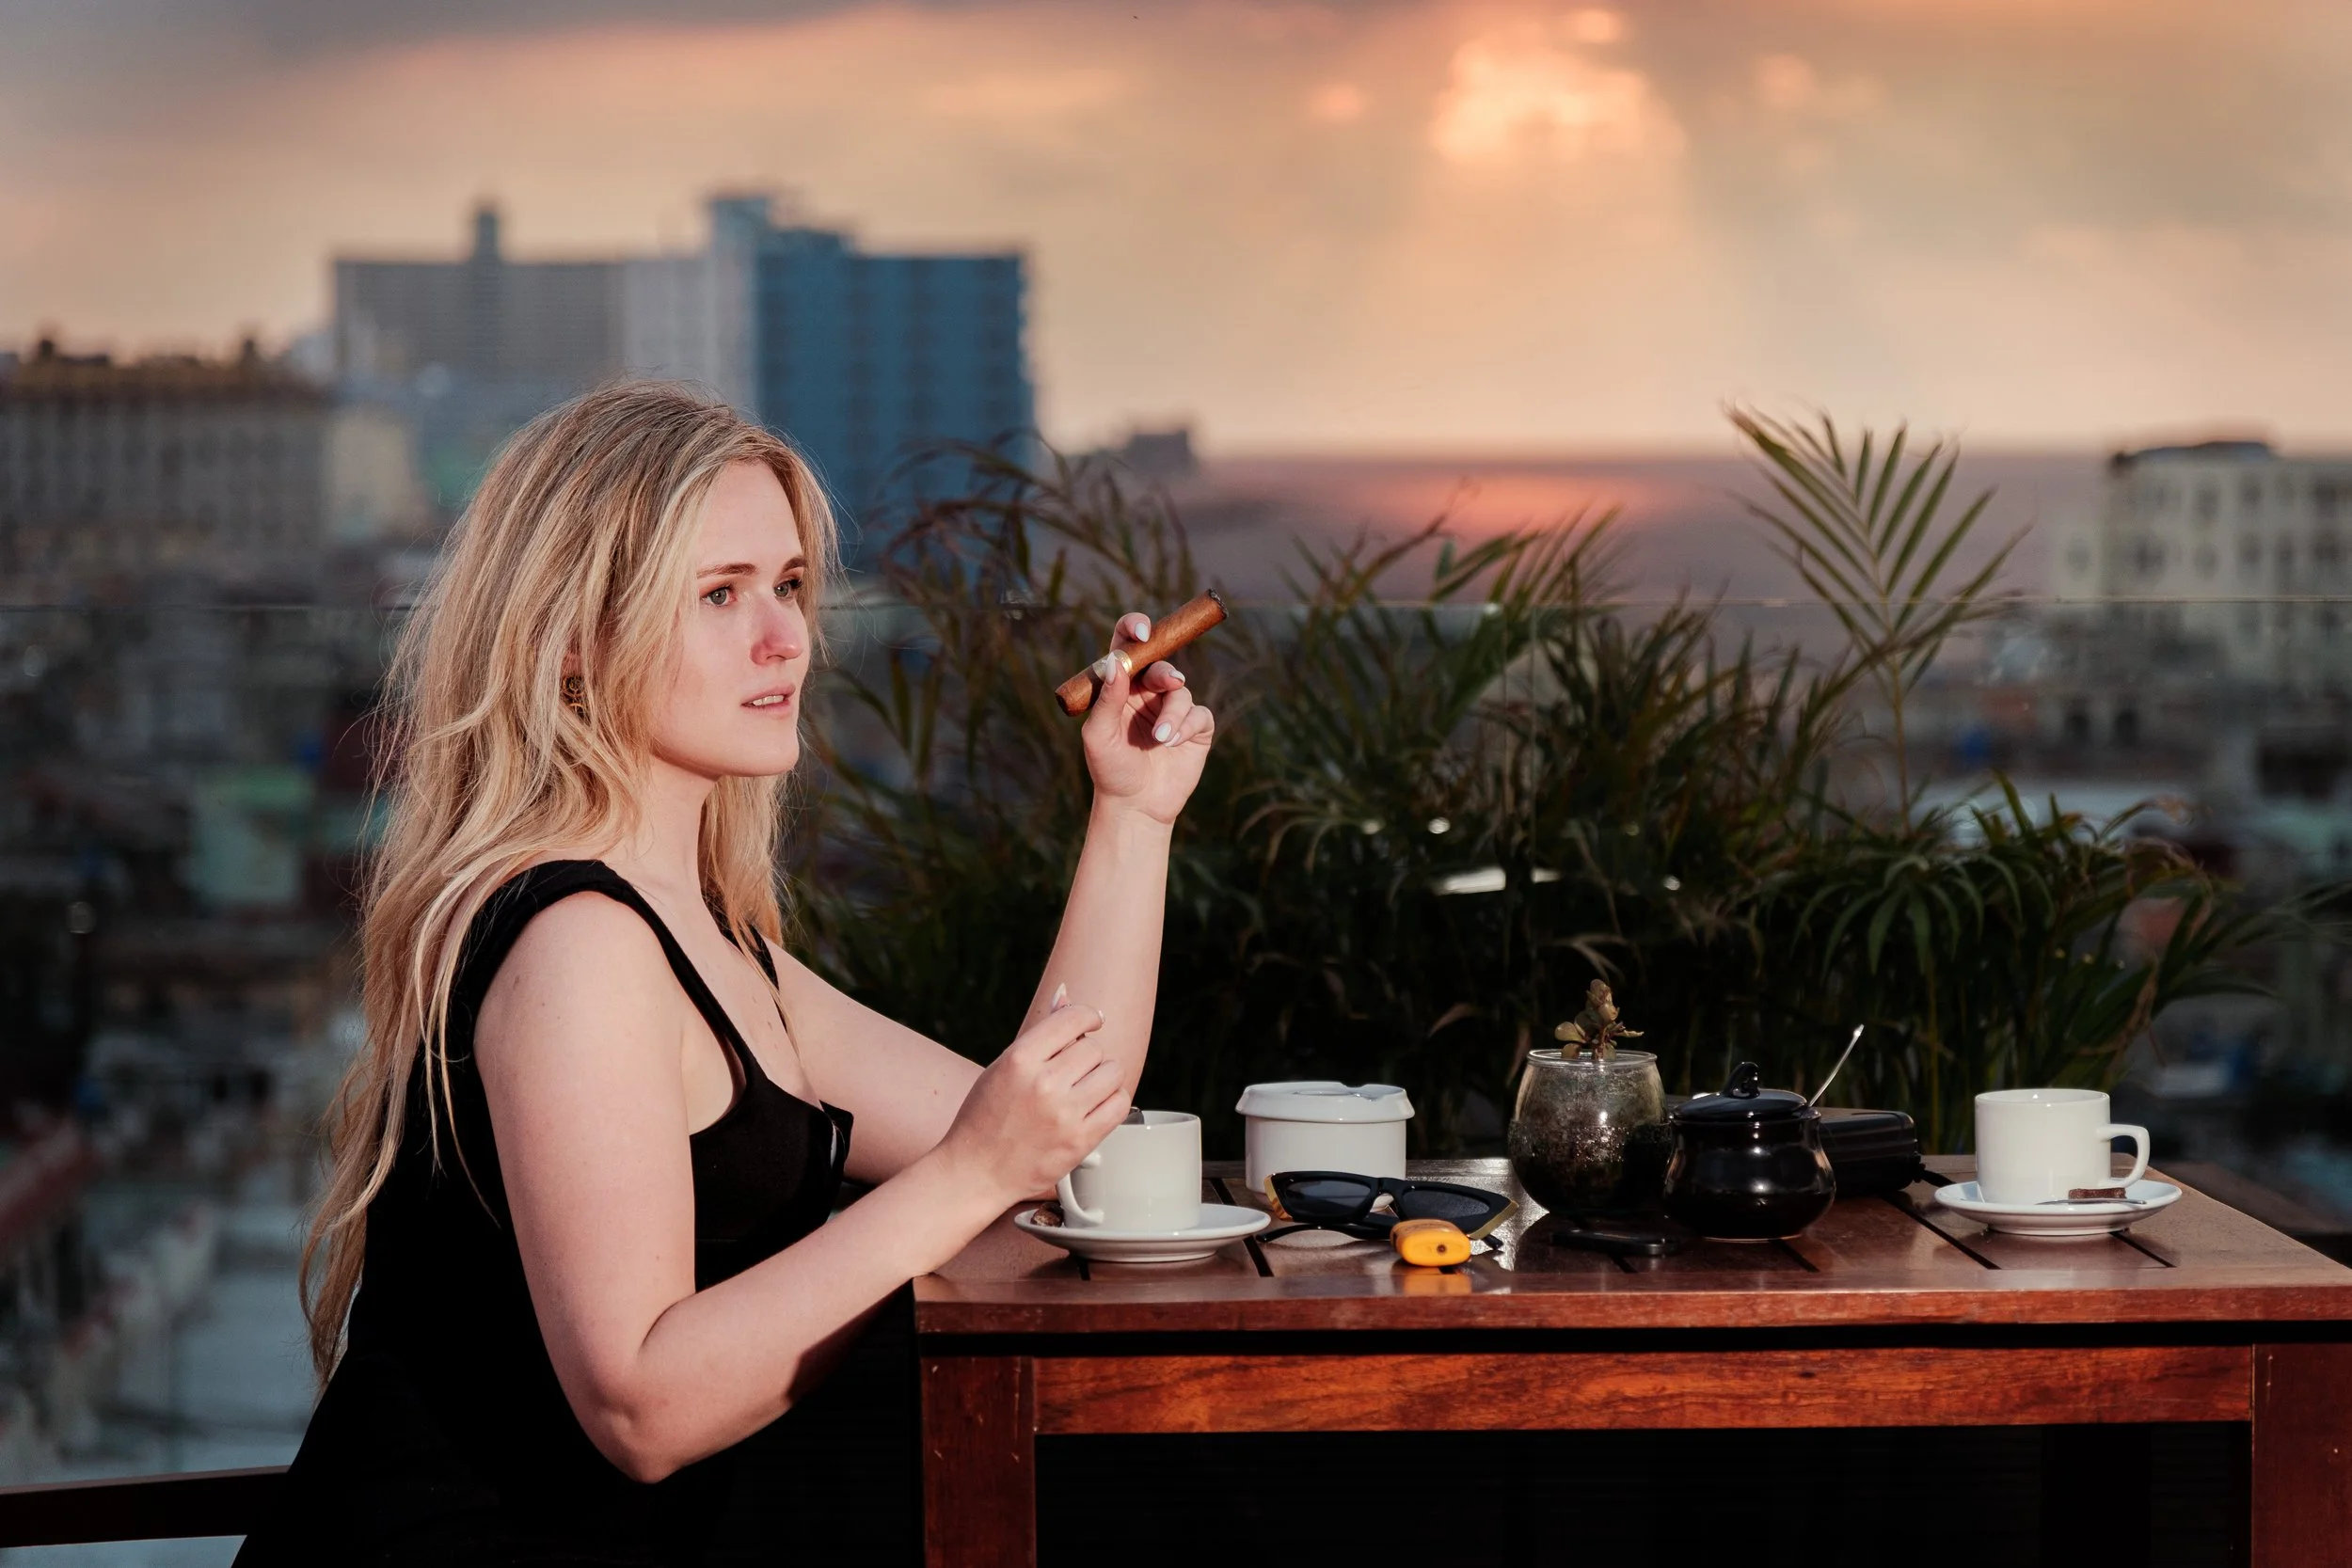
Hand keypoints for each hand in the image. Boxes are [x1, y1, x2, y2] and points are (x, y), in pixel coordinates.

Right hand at [938, 994, 1127, 1208]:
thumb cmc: (985, 1116)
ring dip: (1103, 1077)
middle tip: (1072, 1071)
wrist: (976, 1171)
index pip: (1073, 1019)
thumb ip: (1039, 1034)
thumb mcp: (1003, 1067)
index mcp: (1019, 1060)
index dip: (1088, 1016)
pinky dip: (1112, 1101)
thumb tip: (1066, 994)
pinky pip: (1119, 1104)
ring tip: (1084, 1089)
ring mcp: (1064, 1115)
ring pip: (1112, 1072)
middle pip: (1094, 1048)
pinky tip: (1096, 1105)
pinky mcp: (1080, 1141)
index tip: (1092, 1021)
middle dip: (1087, 1056)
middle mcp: (1043, 1084)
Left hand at [1081, 612, 1215, 824]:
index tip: (1142, 631)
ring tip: (1161, 740)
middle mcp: (1147, 692)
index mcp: (1121, 686)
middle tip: (1169, 683)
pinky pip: (1198, 714)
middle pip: (1160, 664)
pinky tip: (1173, 745)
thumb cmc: (1110, 770)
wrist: (1135, 806)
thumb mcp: (1099, 735)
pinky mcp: (1195, 728)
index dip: (1135, 628)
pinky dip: (1187, 726)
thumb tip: (1116, 662)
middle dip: (1165, 673)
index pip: (1127, 645)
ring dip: (1173, 713)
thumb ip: (1107, 699)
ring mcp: (1172, 709)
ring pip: (1181, 691)